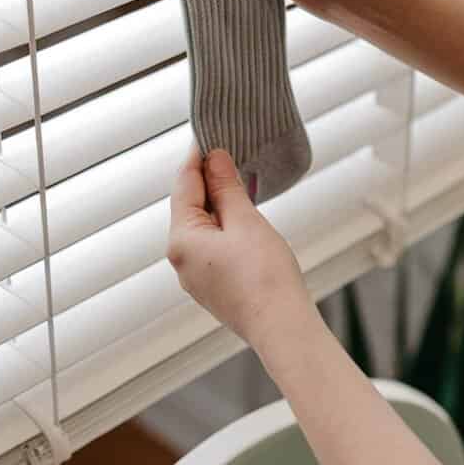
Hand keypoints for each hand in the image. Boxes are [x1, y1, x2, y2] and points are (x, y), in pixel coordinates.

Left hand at [168, 145, 315, 351]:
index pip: (184, 185)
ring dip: (219, 205)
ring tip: (239, 184)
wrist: (282, 327)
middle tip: (230, 155)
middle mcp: (181, 260)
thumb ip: (227, 188)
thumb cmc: (265, 278)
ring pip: (202, 228)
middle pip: (190, 207)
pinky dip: (225, 228)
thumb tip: (215, 161)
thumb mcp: (245, 221)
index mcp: (181, 240)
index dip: (198, 158)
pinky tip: (242, 220)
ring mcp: (196, 276)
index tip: (209, 137)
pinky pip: (212, 247)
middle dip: (208, 181)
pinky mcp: (213, 287)